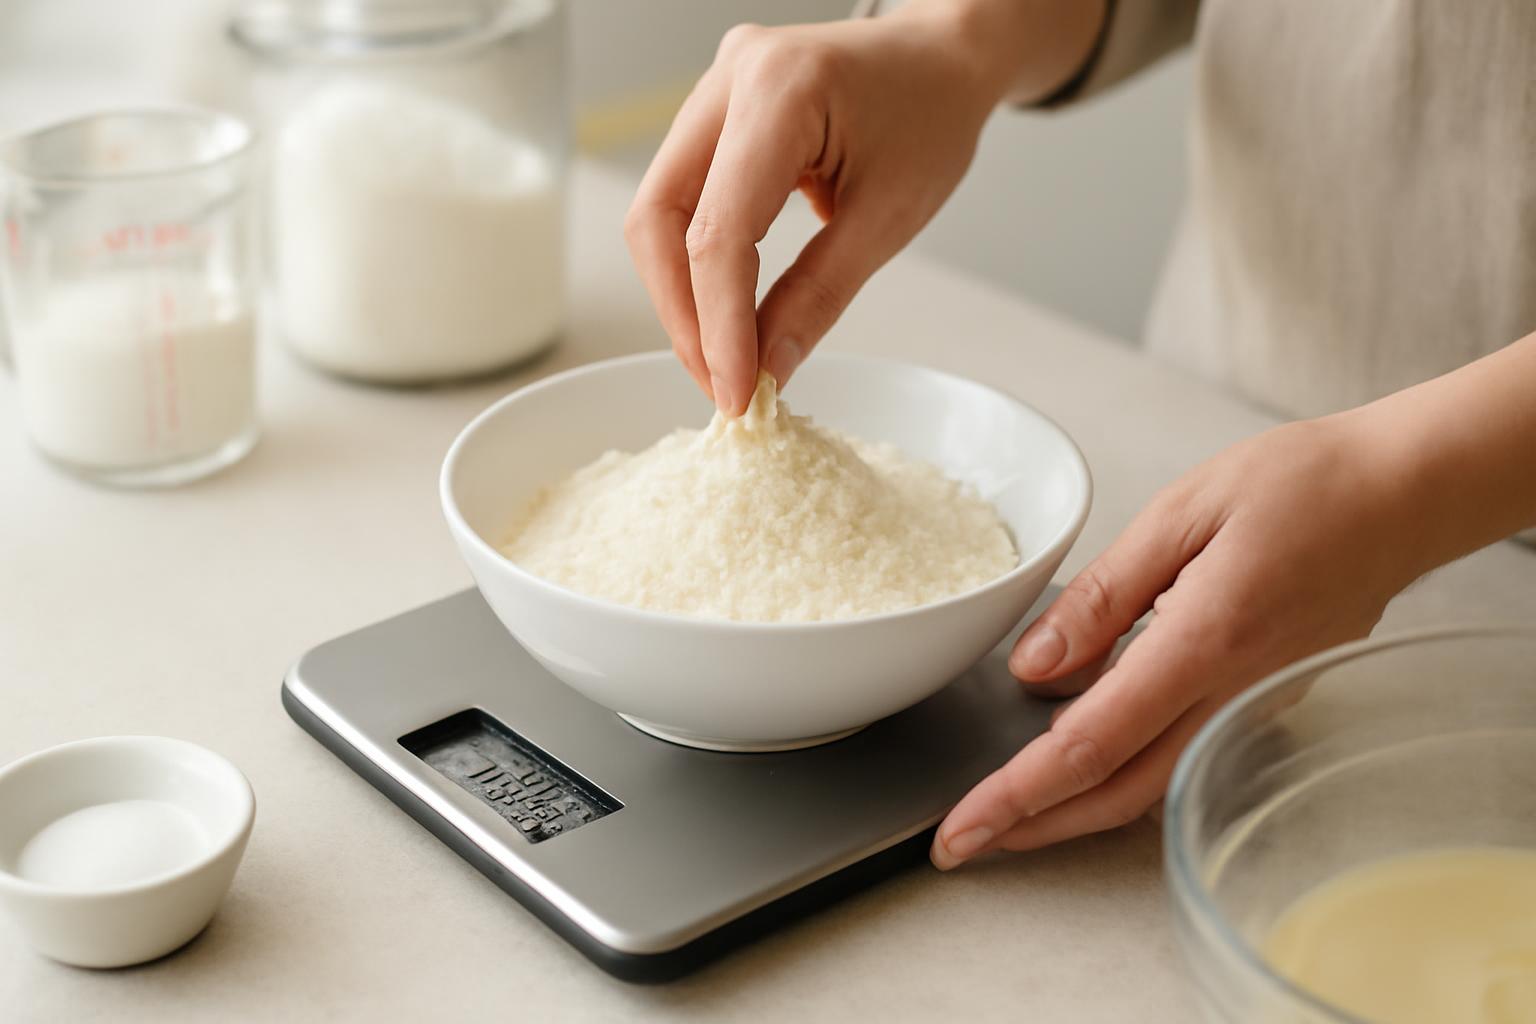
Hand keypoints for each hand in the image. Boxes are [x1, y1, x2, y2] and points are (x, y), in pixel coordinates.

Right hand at [625, 3, 1080, 414]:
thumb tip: (766, 365)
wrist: (942, 56)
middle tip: (720, 383)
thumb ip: (821, 293)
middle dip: (683, 313)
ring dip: (683, 294)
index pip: (720, 229)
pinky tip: (728, 310)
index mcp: (780, 90)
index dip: (718, 324)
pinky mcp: (713, 114)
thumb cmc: (932, 115)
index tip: (736, 393)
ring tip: (725, 358)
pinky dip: (698, 262)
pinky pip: (681, 198)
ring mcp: (712, 90)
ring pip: (658, 211)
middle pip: (658, 217)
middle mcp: (729, 79)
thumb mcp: (890, 216)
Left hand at [931, 414, 1435, 866]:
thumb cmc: (1301, 485)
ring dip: (1072, 810)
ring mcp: (1254, 706)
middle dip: (1030, 827)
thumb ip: (1104, 595)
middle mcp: (1231, 693)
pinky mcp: (1264, 702)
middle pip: (1116, 792)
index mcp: (1201, 642)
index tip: (961, 828)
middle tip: (962, 845)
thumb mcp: (1183, 512)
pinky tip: (1080, 763)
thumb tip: (1034, 668)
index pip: (1088, 744)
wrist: (1405, 496)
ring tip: (1006, 815)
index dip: (1017, 795)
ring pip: (1150, 786)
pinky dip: (1121, 775)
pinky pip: (1182, 755)